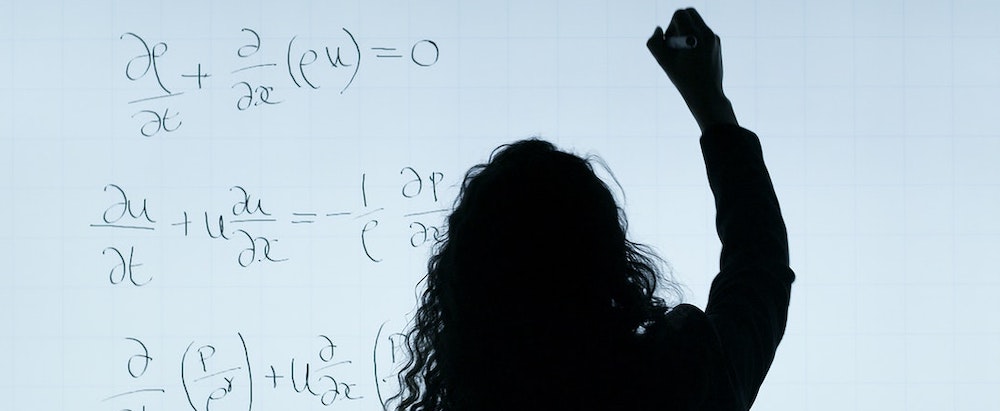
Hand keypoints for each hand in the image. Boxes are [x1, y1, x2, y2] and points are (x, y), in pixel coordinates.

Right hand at [647, 8, 736, 131]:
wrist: (707, 95)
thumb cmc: (683, 80)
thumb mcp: (663, 62)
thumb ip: (654, 44)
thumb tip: (658, 29)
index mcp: (694, 35)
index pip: (679, 14)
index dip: (670, 26)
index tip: (670, 42)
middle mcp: (707, 33)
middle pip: (690, 12)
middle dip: (679, 23)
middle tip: (675, 42)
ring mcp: (714, 37)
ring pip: (696, 22)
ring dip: (686, 31)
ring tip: (683, 52)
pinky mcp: (717, 43)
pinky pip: (702, 31)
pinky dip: (694, 38)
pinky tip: (692, 57)